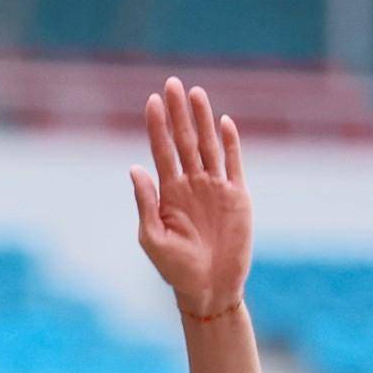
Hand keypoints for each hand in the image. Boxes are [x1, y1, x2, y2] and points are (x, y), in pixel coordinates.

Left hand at [132, 77, 251, 320]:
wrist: (209, 289)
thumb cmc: (176, 269)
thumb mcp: (152, 238)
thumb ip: (145, 202)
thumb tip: (135, 168)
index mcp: (169, 192)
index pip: (161, 150)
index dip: (156, 125)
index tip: (152, 100)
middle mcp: (191, 184)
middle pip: (184, 140)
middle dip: (178, 112)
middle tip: (172, 83)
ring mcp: (215, 188)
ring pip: (208, 146)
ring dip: (202, 119)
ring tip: (196, 93)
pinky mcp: (237, 196)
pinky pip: (233, 164)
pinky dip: (230, 143)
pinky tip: (224, 122)